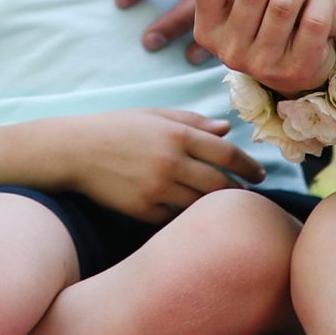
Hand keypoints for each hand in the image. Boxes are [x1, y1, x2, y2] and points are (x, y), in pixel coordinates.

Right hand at [49, 108, 267, 222]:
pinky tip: (195, 217)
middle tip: (249, 196)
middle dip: (241, 191)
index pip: (227, 153)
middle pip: (221, 184)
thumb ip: (193, 121)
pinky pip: (176, 219)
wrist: (74, 151)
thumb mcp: (155, 115)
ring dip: (217, 208)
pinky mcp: (143, 210)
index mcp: (177, 134)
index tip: (261, 174)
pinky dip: (188, 218)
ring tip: (226, 208)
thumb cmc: (116, 128)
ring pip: (202, 206)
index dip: (250, 165)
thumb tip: (227, 128)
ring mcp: (157, 189)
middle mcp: (171, 162)